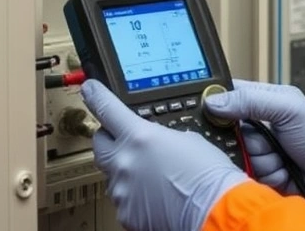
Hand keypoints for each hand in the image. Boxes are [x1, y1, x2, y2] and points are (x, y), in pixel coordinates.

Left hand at [81, 80, 249, 230]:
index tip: (90, 90)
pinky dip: (135, 196)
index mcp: (139, 136)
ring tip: (155, 177)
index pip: (106, 109)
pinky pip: (124, 199)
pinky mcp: (126, 213)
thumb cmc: (207, 174)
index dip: (96, 96)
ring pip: (113, 174)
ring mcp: (123, 189)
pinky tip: (156, 196)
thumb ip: (159, 136)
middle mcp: (124, 162)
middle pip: (100, 144)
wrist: (215, 208)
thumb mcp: (187, 139)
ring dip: (127, 171)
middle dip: (111, 140)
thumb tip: (154, 142)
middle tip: (126, 143)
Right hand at [204, 79, 304, 224]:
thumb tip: (215, 100)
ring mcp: (262, 151)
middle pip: (229, 132)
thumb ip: (251, 100)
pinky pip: (250, 176)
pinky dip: (268, 177)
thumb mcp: (290, 110)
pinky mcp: (264, 174)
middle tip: (271, 142)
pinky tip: (286, 173)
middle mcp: (260, 125)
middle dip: (250, 142)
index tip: (220, 117)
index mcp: (264, 101)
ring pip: (239, 157)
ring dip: (263, 161)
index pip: (227, 96)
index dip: (217, 106)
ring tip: (284, 159)